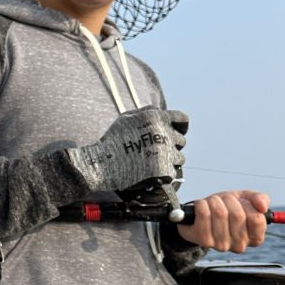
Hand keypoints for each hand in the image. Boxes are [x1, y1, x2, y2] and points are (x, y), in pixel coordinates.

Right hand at [65, 106, 186, 194]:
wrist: (103, 164)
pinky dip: (165, 174)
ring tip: (151, 164)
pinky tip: (152, 173)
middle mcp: (165, 134)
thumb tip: (161, 110)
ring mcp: (167, 154)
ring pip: (179, 158)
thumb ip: (147, 111)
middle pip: (181, 141)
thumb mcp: (127, 117)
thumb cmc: (112, 141)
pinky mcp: (165, 171)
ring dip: (169, 161)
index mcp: (158, 119)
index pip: (182, 120)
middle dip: (171, 145)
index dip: (181, 127)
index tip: (177, 132)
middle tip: (156, 151)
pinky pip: (173, 173)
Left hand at [176, 189, 269, 250]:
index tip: (242, 202)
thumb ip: (260, 199)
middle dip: (229, 200)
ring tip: (212, 202)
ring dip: (214, 201)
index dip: (248, 205)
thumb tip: (263, 206)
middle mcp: (240, 245)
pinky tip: (202, 206)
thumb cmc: (226, 208)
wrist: (200, 217)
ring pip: (220, 213)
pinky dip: (202, 204)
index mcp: (255, 237)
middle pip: (237, 215)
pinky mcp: (204, 241)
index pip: (257, 219)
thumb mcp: (246, 200)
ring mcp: (222, 245)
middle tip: (224, 200)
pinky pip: (204, 215)